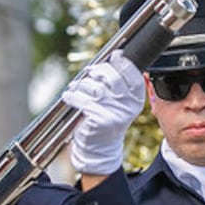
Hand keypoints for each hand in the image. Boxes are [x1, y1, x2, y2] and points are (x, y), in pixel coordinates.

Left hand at [63, 51, 145, 175]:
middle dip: (98, 71)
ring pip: (93, 86)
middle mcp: (127, 106)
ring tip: (77, 90)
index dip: (123, 62)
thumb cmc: (106, 120)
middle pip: (112, 76)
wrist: (99, 149)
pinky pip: (81, 99)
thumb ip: (117, 84)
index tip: (115, 56)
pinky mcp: (99, 119)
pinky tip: (69, 97)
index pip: (133, 74)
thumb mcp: (118, 103)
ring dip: (81, 85)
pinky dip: (71, 96)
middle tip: (90, 72)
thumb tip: (111, 57)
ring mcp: (114, 112)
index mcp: (135, 100)